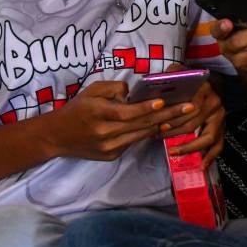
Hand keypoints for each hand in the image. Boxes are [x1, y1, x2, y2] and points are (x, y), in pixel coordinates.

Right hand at [47, 80, 191, 161]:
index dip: (146, 107)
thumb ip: (114, 89)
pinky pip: (133, 142)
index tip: (163, 101)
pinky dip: (147, 132)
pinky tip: (162, 123)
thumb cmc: (77, 108)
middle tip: (190, 107)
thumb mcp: (92, 91)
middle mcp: (105, 133)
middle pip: (141, 124)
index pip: (128, 112)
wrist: (56, 137)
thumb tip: (134, 95)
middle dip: (168, 115)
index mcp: (99, 114)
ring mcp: (109, 148)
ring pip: (141, 134)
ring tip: (184, 115)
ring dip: (163, 124)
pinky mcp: (111, 157)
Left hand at [160, 80, 225, 168]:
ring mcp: (221, 117)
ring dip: (189, 147)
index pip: (189, 108)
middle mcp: (215, 103)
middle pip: (194, 123)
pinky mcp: (223, 127)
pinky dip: (211, 157)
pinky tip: (201, 166)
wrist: (214, 81)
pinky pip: (219, 145)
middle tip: (158, 136)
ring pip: (207, 137)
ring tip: (173, 152)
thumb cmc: (193, 80)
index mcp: (205, 89)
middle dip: (174, 132)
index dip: (173, 119)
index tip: (158, 126)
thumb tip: (155, 83)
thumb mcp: (181, 72)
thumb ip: (171, 74)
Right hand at [213, 19, 246, 74]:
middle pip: (241, 44)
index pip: (217, 31)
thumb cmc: (242, 31)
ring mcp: (245, 62)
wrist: (245, 57)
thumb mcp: (238, 23)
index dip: (221, 27)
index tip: (227, 22)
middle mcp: (230, 50)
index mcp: (223, 35)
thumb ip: (243, 16)